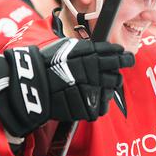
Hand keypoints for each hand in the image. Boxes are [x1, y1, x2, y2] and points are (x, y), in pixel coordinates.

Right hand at [0, 38, 134, 136]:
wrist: (29, 84)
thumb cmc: (47, 63)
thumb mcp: (67, 47)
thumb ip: (87, 48)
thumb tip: (106, 48)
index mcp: (90, 55)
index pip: (117, 56)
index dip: (124, 57)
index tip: (126, 58)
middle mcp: (94, 72)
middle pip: (117, 76)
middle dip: (117, 75)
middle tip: (114, 75)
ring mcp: (90, 91)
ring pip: (111, 92)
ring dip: (108, 89)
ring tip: (101, 88)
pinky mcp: (85, 108)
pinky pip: (100, 108)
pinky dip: (98, 104)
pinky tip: (93, 99)